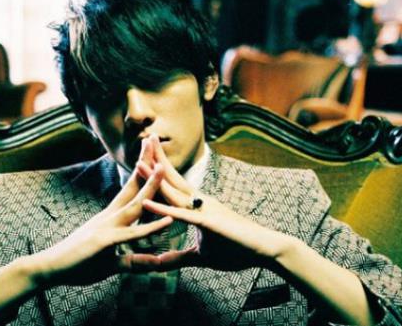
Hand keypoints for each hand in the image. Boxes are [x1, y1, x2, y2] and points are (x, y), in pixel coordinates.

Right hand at [28, 159, 174, 286]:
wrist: (50, 268)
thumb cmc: (78, 263)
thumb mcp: (112, 263)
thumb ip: (134, 261)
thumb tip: (153, 262)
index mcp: (111, 217)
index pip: (129, 188)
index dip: (142, 170)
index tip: (150, 151)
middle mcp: (110, 216)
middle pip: (132, 186)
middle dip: (145, 164)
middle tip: (154, 139)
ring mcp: (107, 227)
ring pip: (135, 205)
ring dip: (149, 186)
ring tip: (163, 168)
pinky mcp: (105, 242)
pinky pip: (133, 234)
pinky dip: (151, 228)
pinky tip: (168, 221)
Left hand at [137, 136, 296, 270]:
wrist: (264, 250)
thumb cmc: (236, 250)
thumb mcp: (201, 256)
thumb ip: (178, 257)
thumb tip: (159, 261)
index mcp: (198, 205)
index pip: (174, 183)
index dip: (160, 169)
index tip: (145, 155)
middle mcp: (200, 201)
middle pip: (173, 178)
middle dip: (156, 160)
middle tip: (143, 140)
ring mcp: (204, 209)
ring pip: (174, 191)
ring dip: (154, 178)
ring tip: (137, 163)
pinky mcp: (208, 222)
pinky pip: (181, 214)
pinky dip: (162, 208)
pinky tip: (146, 202)